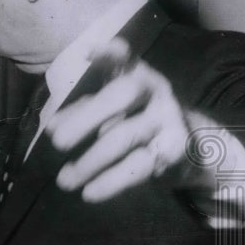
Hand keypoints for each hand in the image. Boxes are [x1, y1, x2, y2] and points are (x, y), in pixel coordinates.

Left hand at [48, 38, 190, 202]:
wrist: (192, 148)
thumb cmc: (134, 120)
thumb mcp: (108, 111)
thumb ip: (79, 112)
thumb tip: (51, 126)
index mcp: (134, 72)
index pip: (123, 57)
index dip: (109, 53)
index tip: (90, 52)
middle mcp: (155, 88)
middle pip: (122, 95)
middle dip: (86, 117)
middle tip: (56, 142)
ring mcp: (168, 117)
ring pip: (124, 136)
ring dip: (89, 161)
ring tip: (64, 180)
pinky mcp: (175, 148)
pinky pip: (139, 166)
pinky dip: (111, 182)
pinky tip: (89, 193)